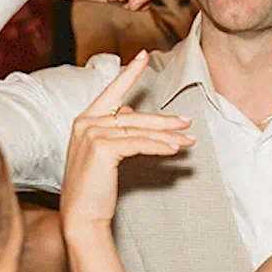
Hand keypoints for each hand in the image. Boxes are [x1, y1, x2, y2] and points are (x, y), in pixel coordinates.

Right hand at [59, 53, 192, 233]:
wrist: (81, 215)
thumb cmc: (93, 188)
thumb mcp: (102, 153)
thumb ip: (114, 131)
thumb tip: (130, 114)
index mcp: (84, 119)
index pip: (111, 91)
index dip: (129, 73)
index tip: (143, 56)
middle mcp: (86, 122)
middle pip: (133, 116)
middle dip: (163, 120)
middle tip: (187, 122)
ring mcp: (92, 133)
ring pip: (139, 130)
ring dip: (167, 135)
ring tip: (189, 140)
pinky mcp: (102, 147)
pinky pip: (138, 144)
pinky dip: (159, 146)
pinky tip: (174, 149)